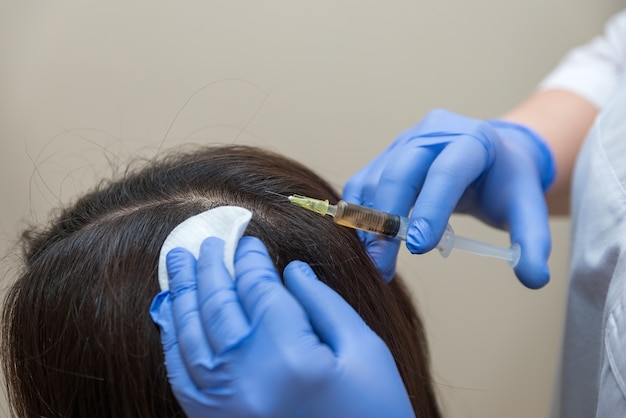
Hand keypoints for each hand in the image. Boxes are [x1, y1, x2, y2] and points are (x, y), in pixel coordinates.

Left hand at [150, 236, 414, 417]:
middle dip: (209, 266)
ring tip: (176, 262)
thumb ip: (324, 305)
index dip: (251, 259)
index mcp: (289, 356)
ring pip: (189, 333)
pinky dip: (172, 337)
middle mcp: (246, 378)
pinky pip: (180, 371)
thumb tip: (290, 270)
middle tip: (205, 240)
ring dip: (181, 292)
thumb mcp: (365, 353)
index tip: (248, 240)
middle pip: (217, 304)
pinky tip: (172, 313)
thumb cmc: (373, 414)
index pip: (258, 289)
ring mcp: (222, 403)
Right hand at [343, 109, 554, 288]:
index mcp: (472, 140)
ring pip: (374, 180)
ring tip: (377, 262)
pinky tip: (367, 245)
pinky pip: (362, 185)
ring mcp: (403, 144)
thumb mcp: (527, 206)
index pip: (447, 172)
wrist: (488, 154)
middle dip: (387, 220)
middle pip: (400, 171)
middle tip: (383, 264)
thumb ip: (532, 241)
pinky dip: (359, 216)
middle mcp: (431, 135)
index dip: (431, 208)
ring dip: (369, 224)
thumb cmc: (505, 182)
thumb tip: (535, 279)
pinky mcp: (384, 158)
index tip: (420, 248)